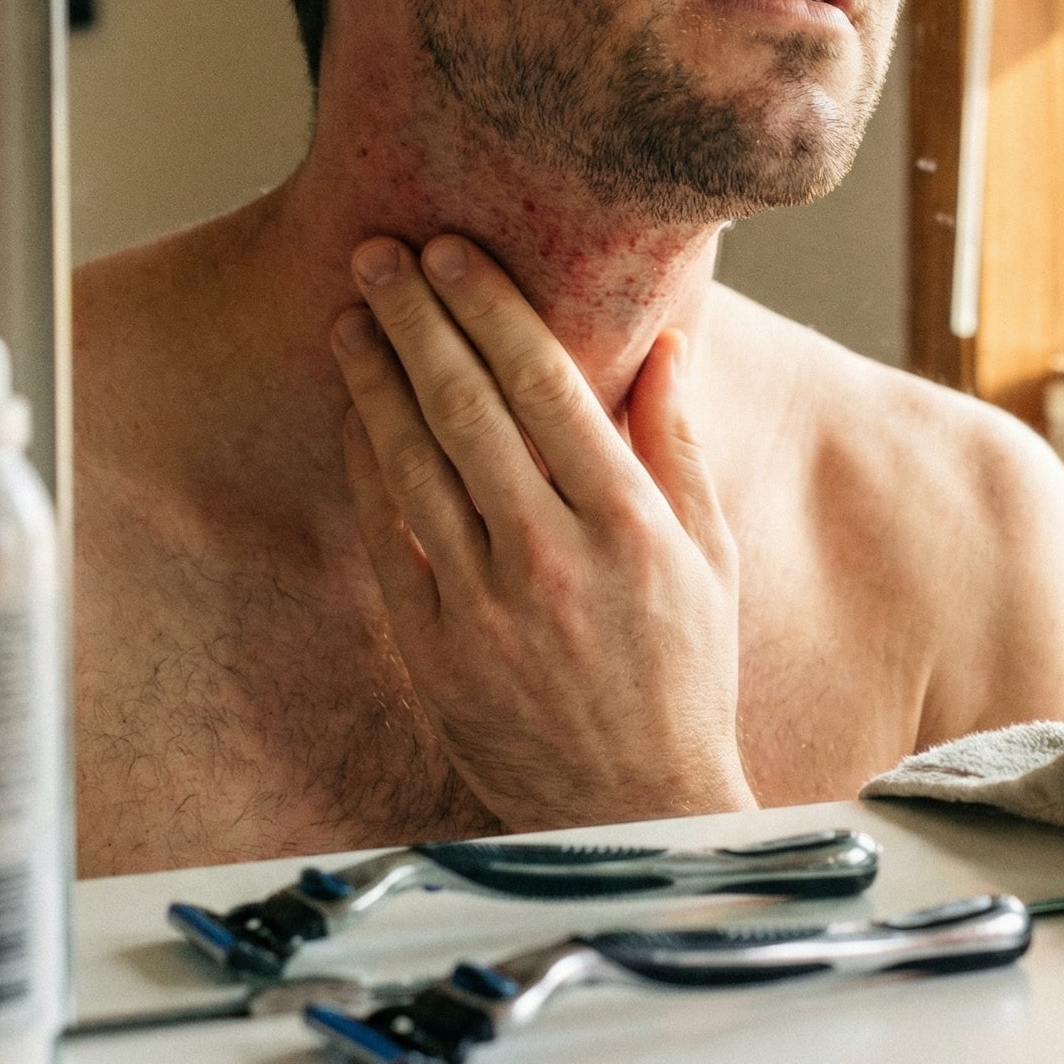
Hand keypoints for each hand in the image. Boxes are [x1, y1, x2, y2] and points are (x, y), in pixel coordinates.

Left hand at [330, 233, 755, 831]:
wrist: (630, 812)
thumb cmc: (684, 671)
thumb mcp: (710, 555)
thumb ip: (681, 445)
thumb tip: (668, 343)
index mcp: (628, 523)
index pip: (546, 385)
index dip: (491, 308)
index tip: (454, 251)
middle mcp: (550, 555)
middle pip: (466, 406)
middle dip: (417, 318)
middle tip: (381, 253)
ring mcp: (483, 604)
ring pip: (412, 462)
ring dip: (375, 379)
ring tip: (353, 316)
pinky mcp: (433, 647)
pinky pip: (387, 534)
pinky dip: (367, 464)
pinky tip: (355, 412)